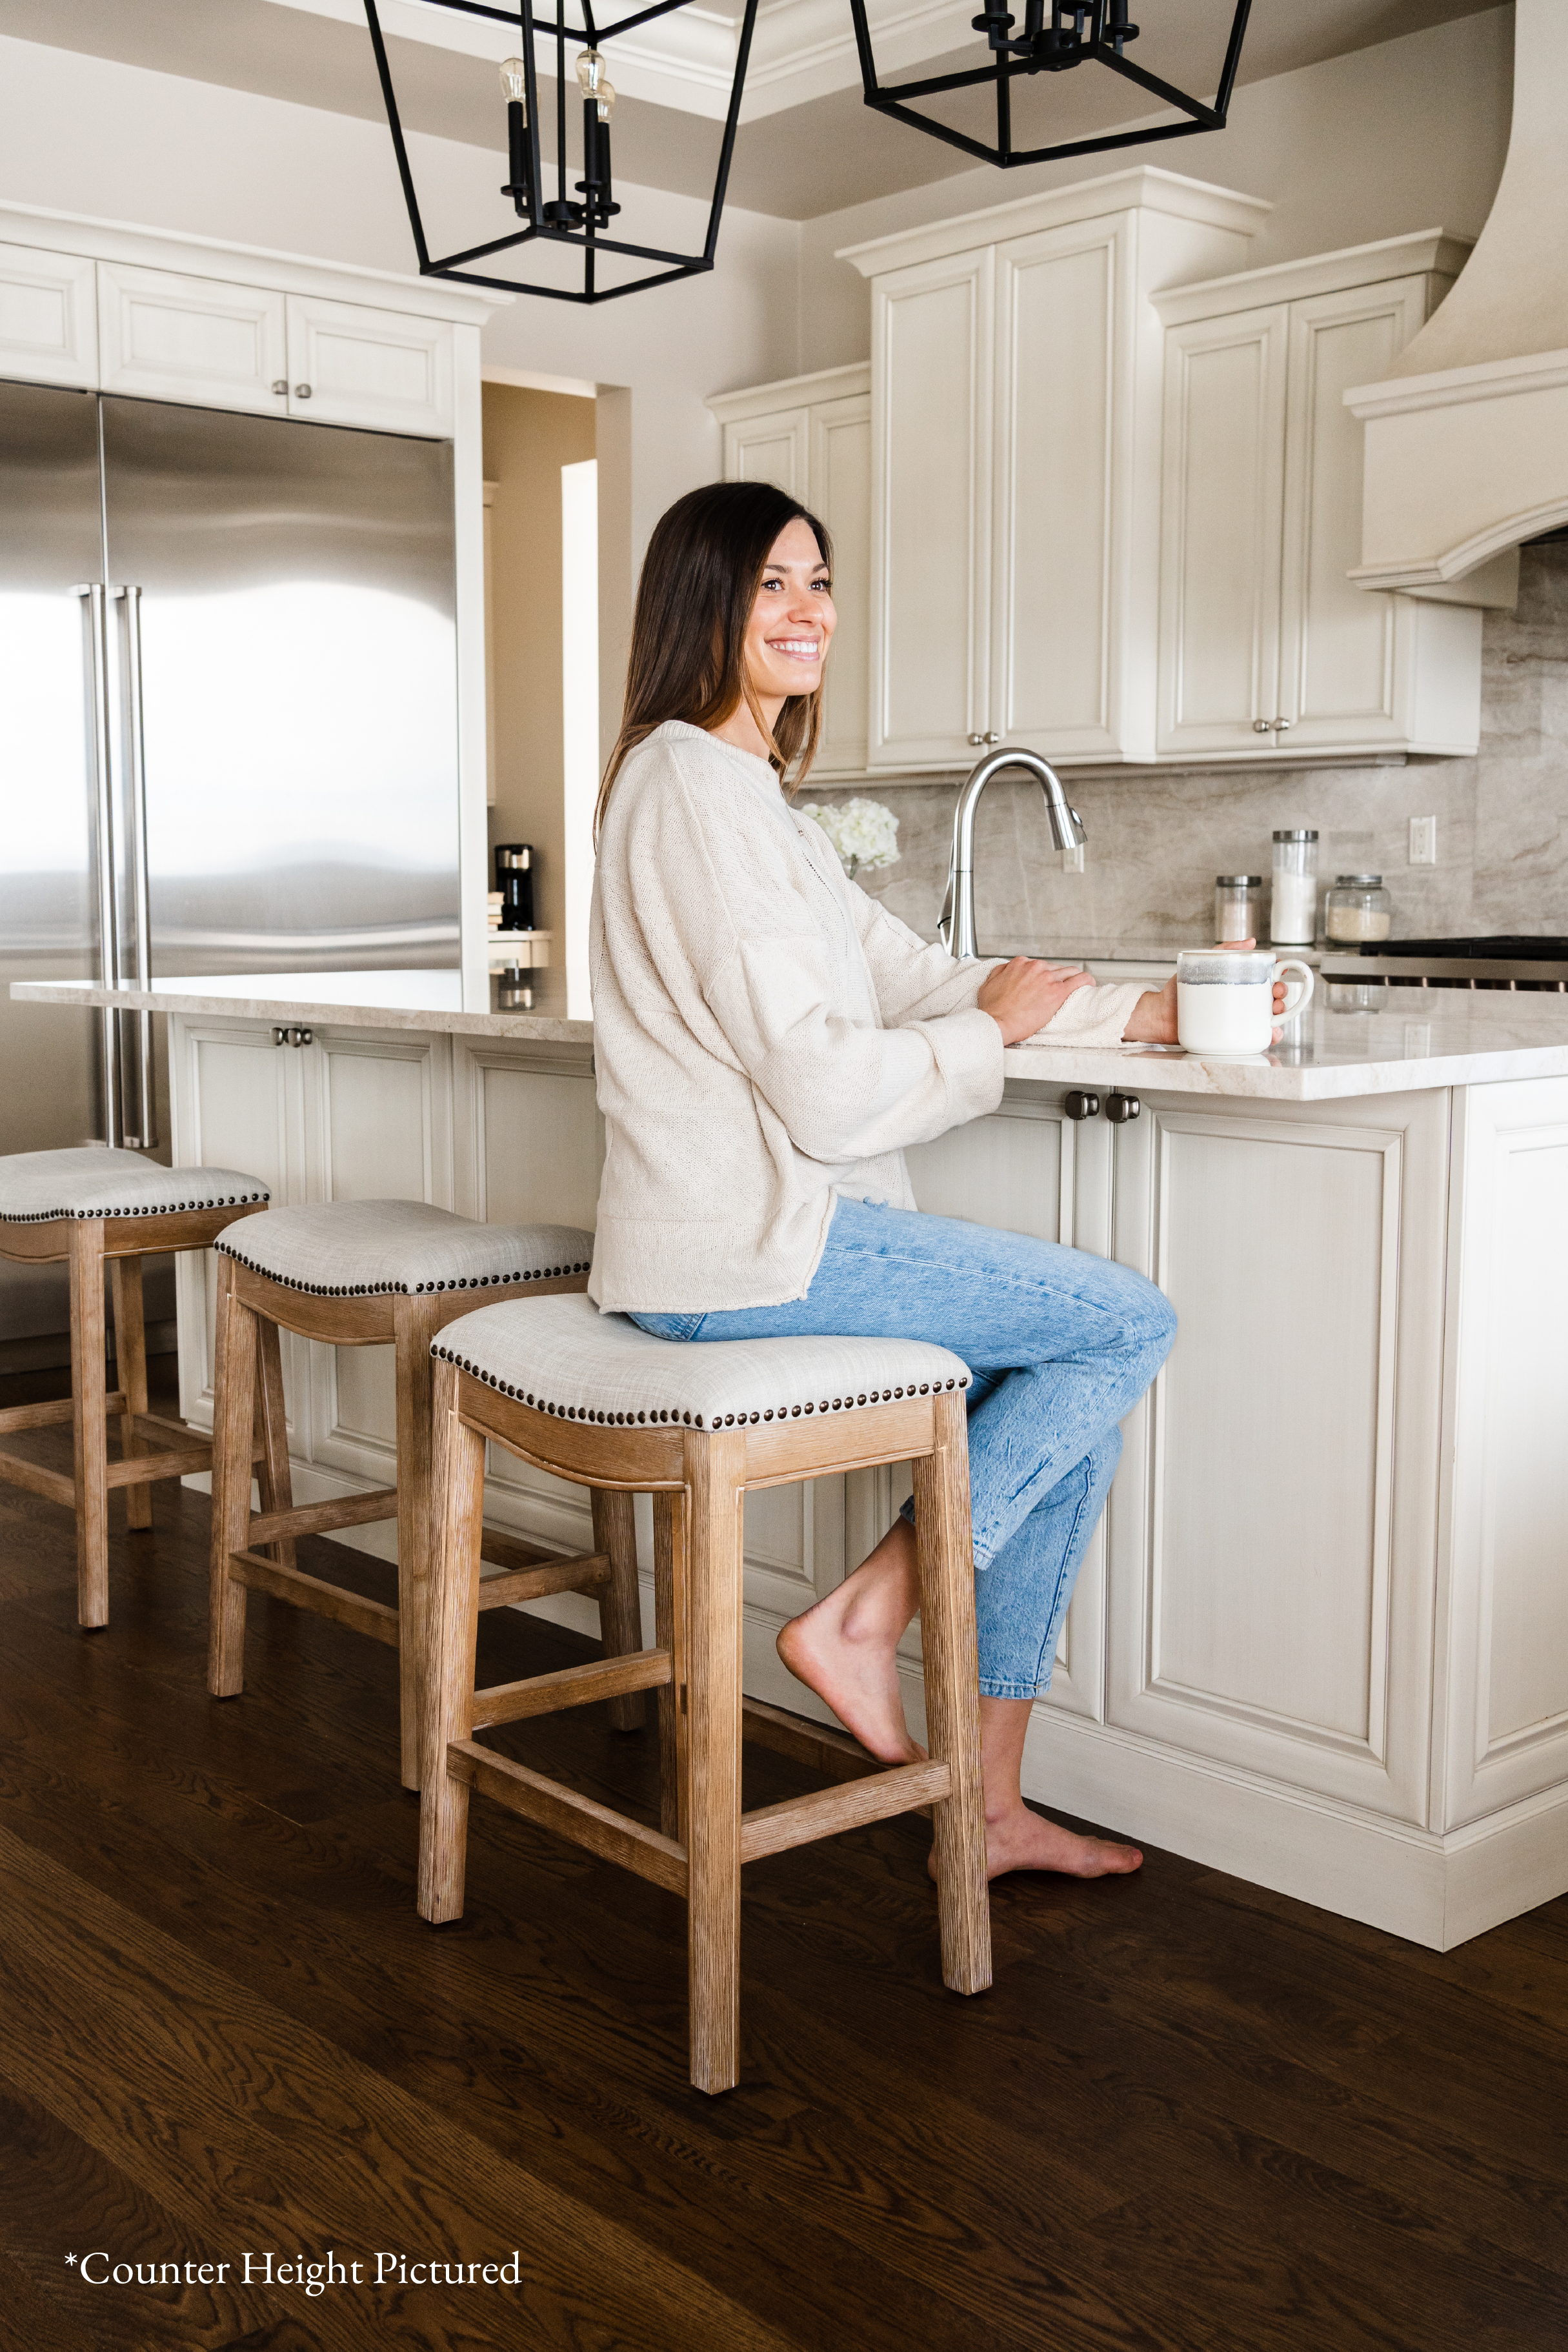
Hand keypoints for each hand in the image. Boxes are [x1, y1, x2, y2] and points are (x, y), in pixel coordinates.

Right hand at [977, 956, 1094, 1045]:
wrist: (996, 1023)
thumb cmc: (992, 1010)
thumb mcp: (989, 984)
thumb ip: (1000, 973)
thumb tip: (1007, 971)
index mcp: (1020, 964)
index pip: (1040, 965)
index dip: (1045, 976)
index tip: (1046, 984)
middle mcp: (1035, 967)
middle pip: (1056, 968)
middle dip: (1059, 978)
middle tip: (1060, 989)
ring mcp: (1047, 978)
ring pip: (1070, 972)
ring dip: (1073, 979)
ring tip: (1077, 988)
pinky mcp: (1057, 992)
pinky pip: (1080, 980)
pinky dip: (1087, 981)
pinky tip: (1089, 986)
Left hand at [1122, 939, 1289, 1045]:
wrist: (1159, 1015)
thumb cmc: (1178, 989)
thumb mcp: (1199, 963)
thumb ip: (1223, 950)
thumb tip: (1250, 942)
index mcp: (1237, 985)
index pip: (1265, 979)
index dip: (1278, 975)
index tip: (1280, 972)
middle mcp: (1239, 1002)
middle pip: (1270, 999)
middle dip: (1281, 996)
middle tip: (1277, 994)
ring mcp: (1235, 1020)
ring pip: (1266, 1019)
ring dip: (1280, 1017)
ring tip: (1275, 1012)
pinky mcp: (1229, 1036)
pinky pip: (1253, 1038)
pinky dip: (1266, 1036)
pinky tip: (1270, 1032)